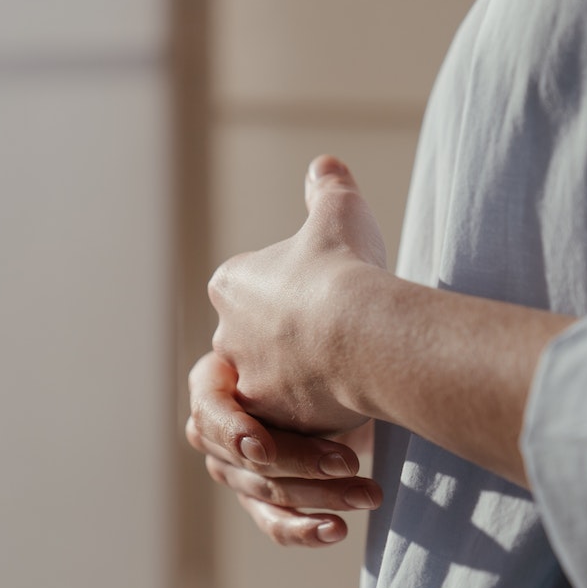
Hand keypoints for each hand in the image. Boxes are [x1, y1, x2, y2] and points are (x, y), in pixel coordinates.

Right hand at [186, 351, 382, 546]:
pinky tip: (337, 529)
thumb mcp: (303, 344)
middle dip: (304, 465)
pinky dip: (307, 529)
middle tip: (349, 463)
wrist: (334, 373)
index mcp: (211, 384)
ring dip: (323, 497)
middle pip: (251, 461)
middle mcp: (213, 431)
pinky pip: (276, 523)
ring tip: (368, 494)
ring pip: (271, 494)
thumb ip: (293, 357)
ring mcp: (233, 469)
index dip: (234, 435)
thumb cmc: (313, 347)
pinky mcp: (259, 498)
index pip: (210, 414)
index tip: (264, 450)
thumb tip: (306, 362)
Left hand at [207, 155, 386, 435]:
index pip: (253, 290)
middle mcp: (225, 334)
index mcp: (231, 283)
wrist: (361, 332)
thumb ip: (329, 188)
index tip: (326, 295)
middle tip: (339, 340)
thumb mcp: (341, 213)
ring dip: (302, 382)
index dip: (294, 293)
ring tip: (344, 376)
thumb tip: (325, 165)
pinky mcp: (267, 421)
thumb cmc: (347, 268)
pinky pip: (287, 422)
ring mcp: (245, 380)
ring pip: (273, 384)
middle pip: (258, 340)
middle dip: (293, 342)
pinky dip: (313, 416)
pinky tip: (345, 404)